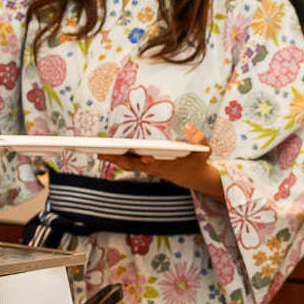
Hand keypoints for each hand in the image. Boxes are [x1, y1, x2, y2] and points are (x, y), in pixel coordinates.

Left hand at [98, 123, 224, 199]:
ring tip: (99, 152)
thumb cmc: (198, 161)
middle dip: (120, 159)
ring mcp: (150, 169)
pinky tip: (107, 153)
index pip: (157, 164)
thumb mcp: (204, 150)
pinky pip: (129, 163)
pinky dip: (118, 158)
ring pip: (129, 165)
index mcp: (169, 165)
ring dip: (114, 159)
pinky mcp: (146, 167)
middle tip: (103, 153)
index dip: (150, 162)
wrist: (194, 178)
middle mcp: (156, 168)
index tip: (143, 157)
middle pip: (136, 165)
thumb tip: (188, 126)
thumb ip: (198, 138)